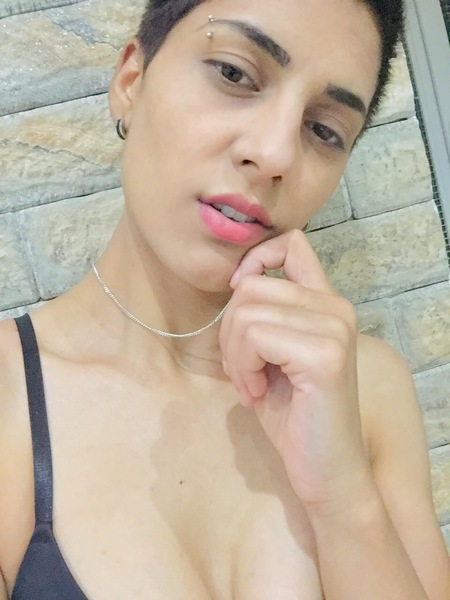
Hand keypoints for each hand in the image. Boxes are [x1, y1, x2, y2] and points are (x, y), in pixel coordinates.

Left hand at [220, 230, 373, 514]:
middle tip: (243, 372)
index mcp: (326, 303)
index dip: (254, 260)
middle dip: (229, 331)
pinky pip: (254, 336)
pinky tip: (258, 394)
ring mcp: (334, 328)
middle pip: (251, 285)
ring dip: (234, 354)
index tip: (240, 300)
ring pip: (246, 311)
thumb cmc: (294, 415)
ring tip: (250, 384)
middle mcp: (336, 307)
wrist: (327, 471)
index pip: (292, 243)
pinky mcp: (324, 354)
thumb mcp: (274, 355)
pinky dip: (243, 367)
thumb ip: (265, 314)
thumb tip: (238, 282)